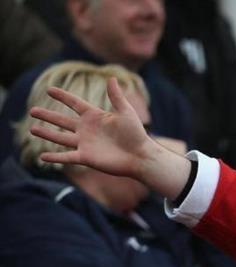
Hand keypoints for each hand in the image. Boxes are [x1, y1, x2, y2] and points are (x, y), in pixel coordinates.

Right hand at [28, 78, 191, 199]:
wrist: (140, 156)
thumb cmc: (136, 134)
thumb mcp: (125, 112)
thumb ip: (116, 96)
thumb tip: (111, 77)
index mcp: (95, 116)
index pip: (74, 103)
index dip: (62, 96)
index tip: (49, 89)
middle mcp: (87, 129)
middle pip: (62, 121)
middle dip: (47, 115)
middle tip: (32, 110)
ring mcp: (85, 144)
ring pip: (60, 138)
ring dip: (46, 133)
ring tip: (31, 128)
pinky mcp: (86, 157)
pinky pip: (67, 157)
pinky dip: (55, 157)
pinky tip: (43, 157)